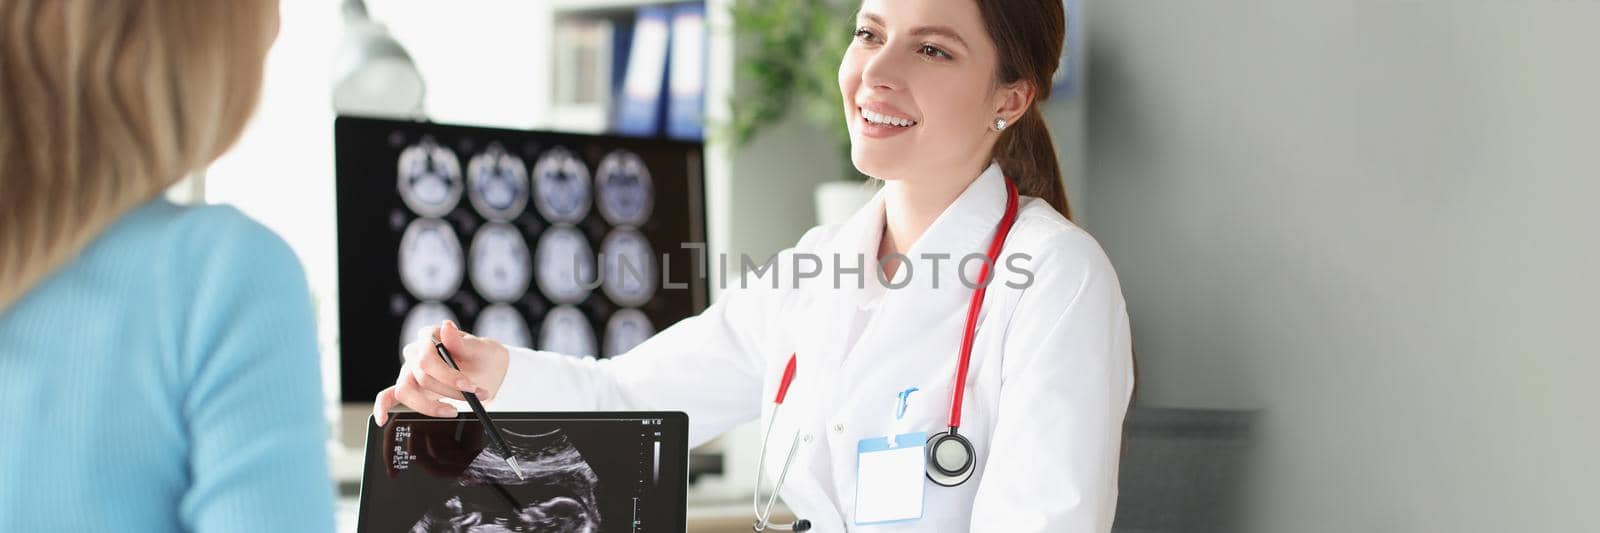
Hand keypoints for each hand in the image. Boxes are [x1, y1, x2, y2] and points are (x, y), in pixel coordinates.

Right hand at [373, 320, 511, 424]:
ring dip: (430, 405)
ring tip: (453, 411)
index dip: (448, 375)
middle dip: (449, 390)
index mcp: (431, 337)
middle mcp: (417, 353)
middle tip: (472, 397)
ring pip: (406, 390)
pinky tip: (382, 419)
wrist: (489, 372)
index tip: (469, 386)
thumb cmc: (483, 357)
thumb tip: (446, 327)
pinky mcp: (410, 388)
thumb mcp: (482, 349)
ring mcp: (410, 371)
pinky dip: (382, 407)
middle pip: (421, 375)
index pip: (428, 356)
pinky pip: (388, 396)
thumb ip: (463, 342)